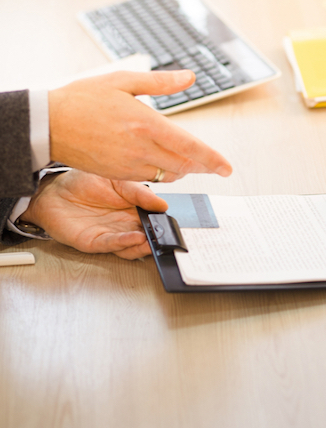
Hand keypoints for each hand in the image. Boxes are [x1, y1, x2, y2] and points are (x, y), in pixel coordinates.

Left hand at [20, 170, 167, 258]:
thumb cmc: (82, 183)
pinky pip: (112, 245)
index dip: (164, 223)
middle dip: (157, 238)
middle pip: (147, 237)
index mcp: (134, 210)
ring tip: (153, 240)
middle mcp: (124, 225)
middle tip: (166, 235)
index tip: (171, 223)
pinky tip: (136, 238)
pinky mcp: (94, 242)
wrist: (52, 190)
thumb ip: (139, 192)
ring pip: (133, 247)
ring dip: (144, 246)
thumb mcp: (117, 179)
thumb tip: (162, 204)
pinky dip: (125, 243)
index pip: (154, 221)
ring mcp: (110, 235)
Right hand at [48, 71, 232, 181]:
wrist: (49, 123)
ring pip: (169, 174)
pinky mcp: (119, 173)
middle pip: (184, 165)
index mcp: (146, 123)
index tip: (227, 168)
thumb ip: (160, 82)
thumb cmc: (83, 99)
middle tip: (214, 165)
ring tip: (190, 162)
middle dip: (202, 166)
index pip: (190, 147)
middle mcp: (141, 147)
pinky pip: (150, 178)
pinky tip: (164, 163)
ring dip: (183, 169)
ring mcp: (130, 164)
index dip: (213, 160)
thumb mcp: (122, 80)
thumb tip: (189, 77)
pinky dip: (163, 173)